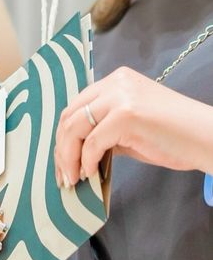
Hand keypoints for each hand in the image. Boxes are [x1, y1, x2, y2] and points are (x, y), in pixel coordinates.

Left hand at [55, 66, 212, 185]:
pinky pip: (92, 141)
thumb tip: (75, 151)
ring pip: (75, 128)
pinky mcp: (126, 114)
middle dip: (61, 148)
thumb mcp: (129, 127)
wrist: (208, 139)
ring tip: (72, 178)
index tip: (62, 161)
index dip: (63, 136)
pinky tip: (91, 173)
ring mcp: (120, 96)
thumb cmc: (173, 137)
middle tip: (63, 175)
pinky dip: (87, 161)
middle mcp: (115, 83)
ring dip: (68, 157)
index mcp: (116, 81)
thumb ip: (103, 129)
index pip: (76, 107)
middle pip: (70, 116)